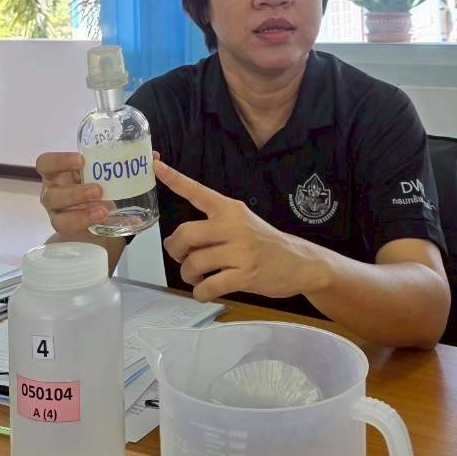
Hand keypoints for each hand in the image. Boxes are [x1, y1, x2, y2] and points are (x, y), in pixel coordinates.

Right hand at [35, 151, 109, 238]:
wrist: (99, 210)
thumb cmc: (94, 181)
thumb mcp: (100, 171)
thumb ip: (115, 165)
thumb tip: (145, 158)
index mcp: (56, 172)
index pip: (46, 164)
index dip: (60, 161)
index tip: (81, 160)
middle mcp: (52, 192)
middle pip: (51, 195)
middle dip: (74, 194)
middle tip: (98, 190)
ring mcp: (57, 213)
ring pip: (59, 217)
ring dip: (80, 214)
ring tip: (103, 211)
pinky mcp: (65, 227)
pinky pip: (70, 228)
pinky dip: (85, 222)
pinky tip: (101, 218)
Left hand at [155, 159, 311, 302]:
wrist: (301, 263)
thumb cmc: (265, 243)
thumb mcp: (243, 222)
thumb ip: (214, 225)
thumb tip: (179, 240)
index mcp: (230, 208)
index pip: (197, 191)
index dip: (173, 178)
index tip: (155, 163)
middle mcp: (234, 225)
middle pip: (186, 233)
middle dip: (175, 249)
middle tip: (180, 256)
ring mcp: (240, 251)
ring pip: (194, 262)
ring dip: (187, 274)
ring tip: (196, 276)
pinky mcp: (245, 275)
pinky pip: (208, 285)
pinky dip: (200, 292)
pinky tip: (204, 290)